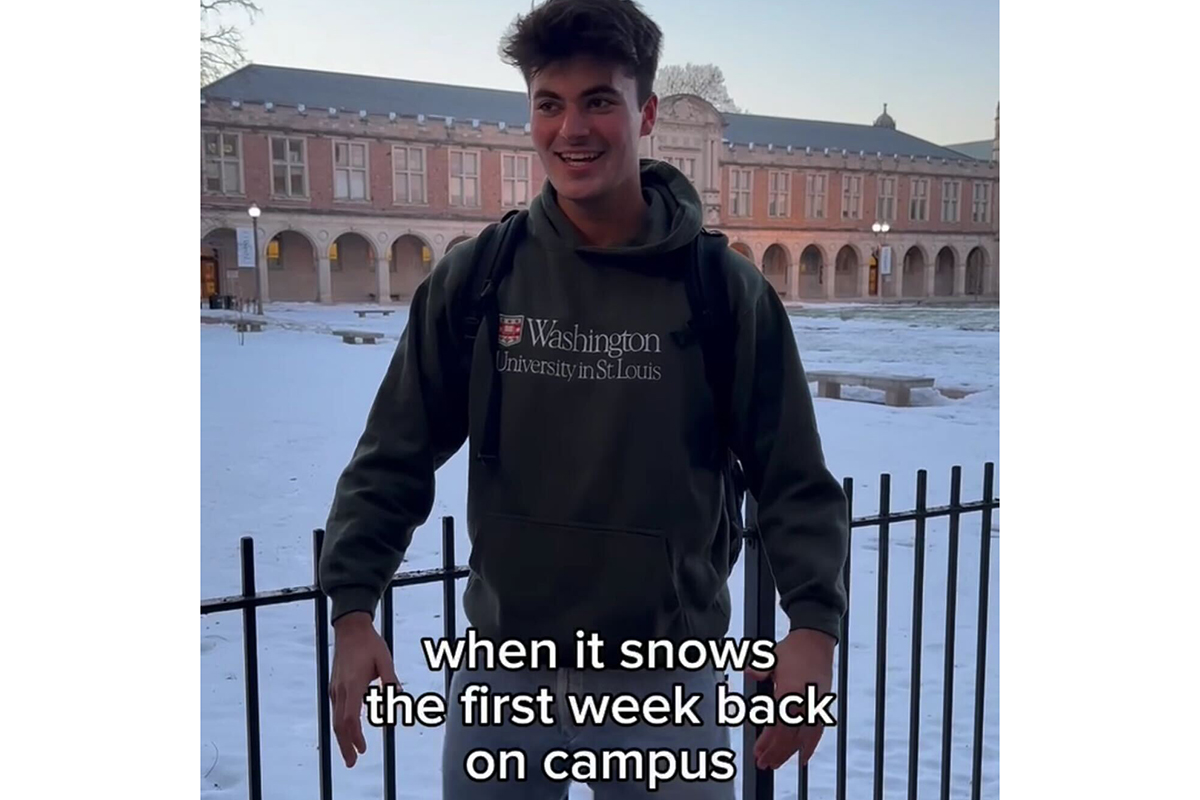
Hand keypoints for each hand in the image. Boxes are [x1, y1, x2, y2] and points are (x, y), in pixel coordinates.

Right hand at [329, 612, 400, 767]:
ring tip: (351, 752)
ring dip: (343, 738)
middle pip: (339, 724)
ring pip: (336, 719)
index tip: (362, 750)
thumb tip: (398, 698)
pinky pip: (337, 711)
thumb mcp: (385, 660)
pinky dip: (342, 725)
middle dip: (345, 745)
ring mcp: (336, 688)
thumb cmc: (370, 644)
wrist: (350, 629)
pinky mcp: (335, 686)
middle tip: (352, 763)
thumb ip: (390, 681)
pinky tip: (349, 731)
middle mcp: (341, 689)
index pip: (350, 717)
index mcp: (353, 684)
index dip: (355, 736)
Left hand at [744, 628, 834, 770]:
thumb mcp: (772, 657)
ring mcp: (815, 705)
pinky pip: (817, 731)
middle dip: (775, 752)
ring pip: (803, 738)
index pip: (778, 724)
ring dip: (789, 753)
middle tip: (762, 764)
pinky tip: (802, 758)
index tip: (757, 752)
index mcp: (790, 691)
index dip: (767, 742)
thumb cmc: (791, 649)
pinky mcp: (822, 705)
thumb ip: (761, 670)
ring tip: (775, 764)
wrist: (816, 640)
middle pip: (789, 736)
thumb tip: (748, 673)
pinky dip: (810, 746)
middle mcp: (804, 701)